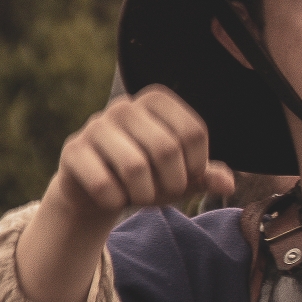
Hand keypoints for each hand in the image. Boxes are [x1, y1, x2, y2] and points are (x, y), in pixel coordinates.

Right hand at [54, 87, 233, 221]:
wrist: (96, 190)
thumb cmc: (147, 176)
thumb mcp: (180, 175)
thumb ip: (205, 175)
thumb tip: (228, 183)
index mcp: (157, 101)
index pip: (193, 132)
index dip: (197, 166)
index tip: (187, 177)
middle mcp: (125, 106)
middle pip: (166, 149)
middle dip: (172, 183)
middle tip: (164, 192)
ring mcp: (95, 125)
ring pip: (135, 167)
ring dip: (145, 194)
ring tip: (140, 195)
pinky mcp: (73, 151)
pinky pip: (104, 184)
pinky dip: (116, 201)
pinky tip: (114, 196)